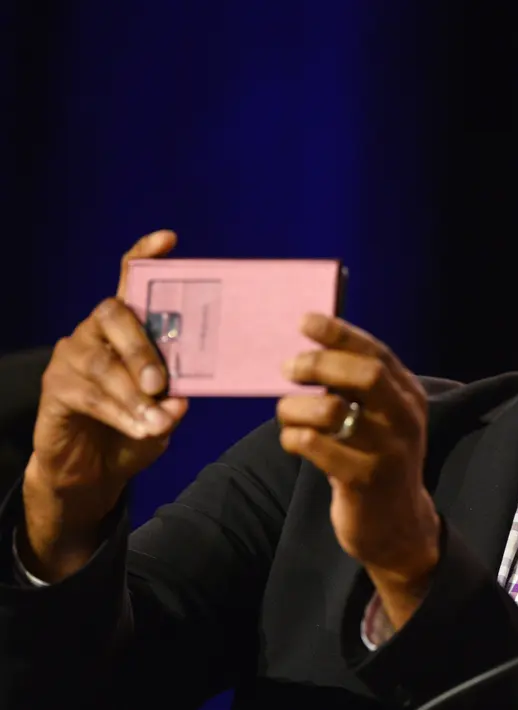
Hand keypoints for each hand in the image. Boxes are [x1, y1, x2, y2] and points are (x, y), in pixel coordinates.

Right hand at [22, 230, 188, 581]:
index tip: (168, 240)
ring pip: (102, 364)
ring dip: (134, 396)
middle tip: (162, 383)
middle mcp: (95, 332)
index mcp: (127, 329)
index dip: (145, 256)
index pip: (131, 282)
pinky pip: (88, 395)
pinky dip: (120, 414)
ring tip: (159, 422)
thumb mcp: (166, 412)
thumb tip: (182, 398)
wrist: (93, 472)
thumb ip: (176, 400)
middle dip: (142, 348)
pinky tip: (140, 429)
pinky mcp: (55, 388)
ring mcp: (71, 357)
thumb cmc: (136, 429)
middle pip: (114, 315)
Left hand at [277, 314, 437, 625]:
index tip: (305, 322)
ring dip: (296, 407)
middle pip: (363, 375)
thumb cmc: (377, 461)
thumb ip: (359, 388)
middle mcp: (404, 419)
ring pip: (332, 411)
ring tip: (287, 415)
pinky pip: (316, 447)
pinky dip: (294, 438)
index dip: (340, 333)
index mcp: (408, 396)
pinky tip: (294, 442)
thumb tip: (312, 349)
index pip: (376, 353)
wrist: (397, 526)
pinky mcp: (364, 480)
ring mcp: (387, 450)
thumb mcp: (381, 420)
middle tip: (289, 369)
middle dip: (319, 364)